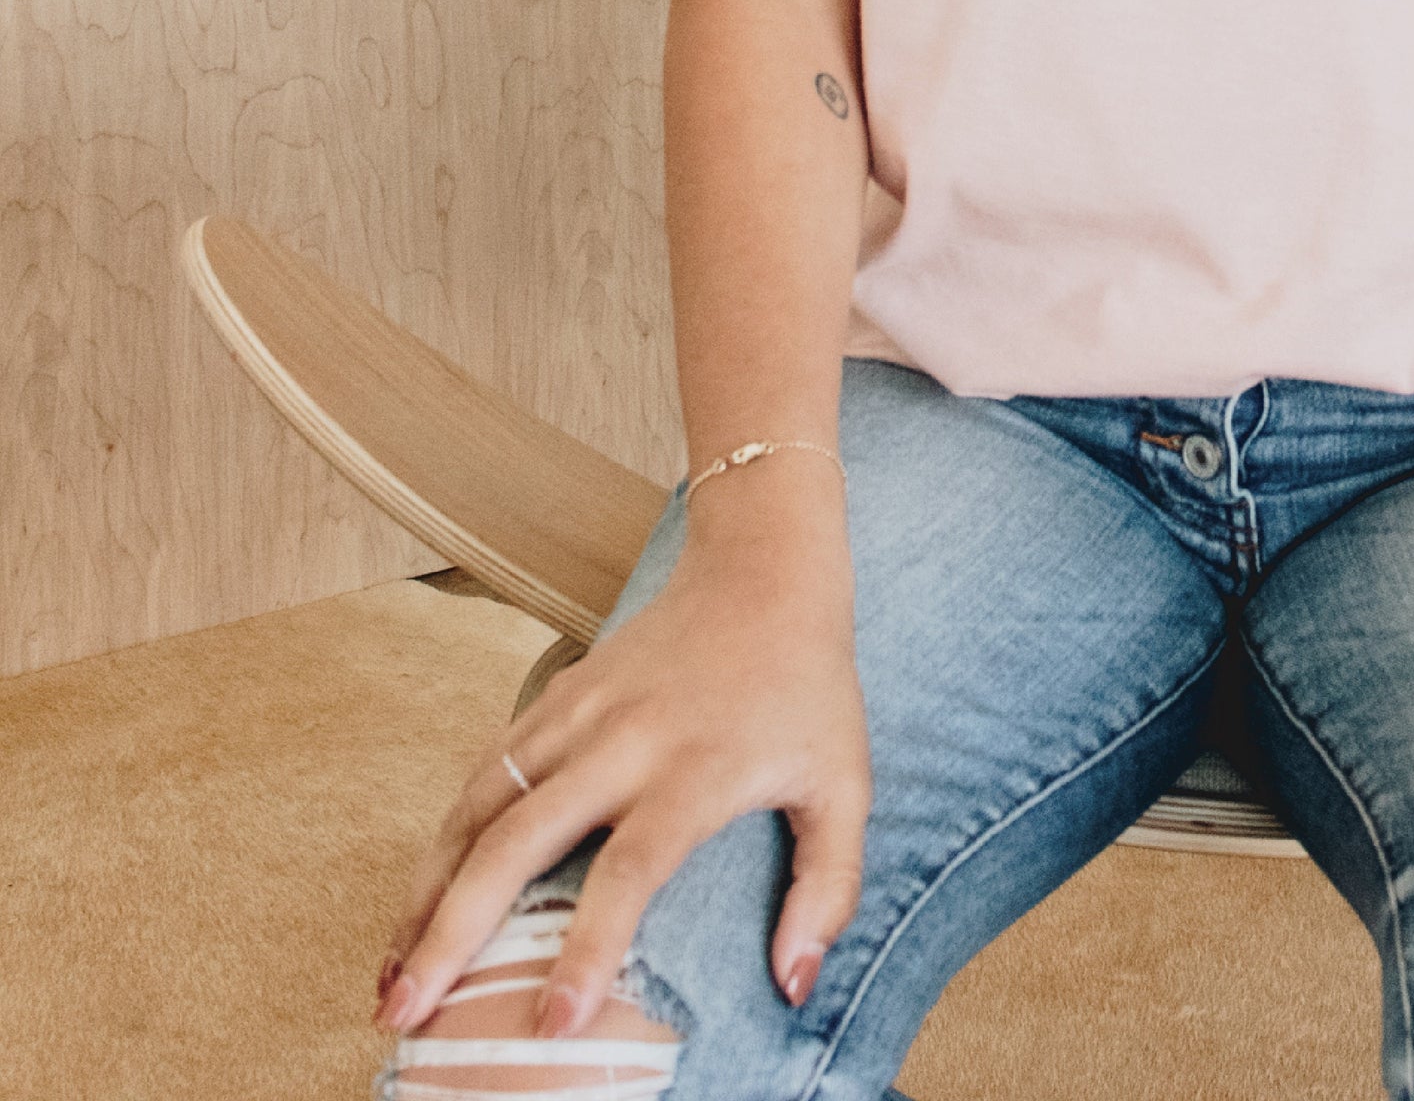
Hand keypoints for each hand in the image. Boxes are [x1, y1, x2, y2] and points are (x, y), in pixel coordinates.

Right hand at [377, 503, 870, 1037]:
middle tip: (404, 1017)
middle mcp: (626, 741)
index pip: (631, 869)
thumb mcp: (845, 783)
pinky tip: (421, 898)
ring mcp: (581, 712)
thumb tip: (794, 986)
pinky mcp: (556, 694)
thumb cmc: (809, 688)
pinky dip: (444, 837)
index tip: (555, 1023)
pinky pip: (485, 772)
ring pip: (481, 807)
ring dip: (428, 893)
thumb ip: (829, 887)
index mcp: (698, 769)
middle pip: (520, 843)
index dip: (591, 946)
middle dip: (454, 934)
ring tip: (390, 977)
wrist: (765, 569)